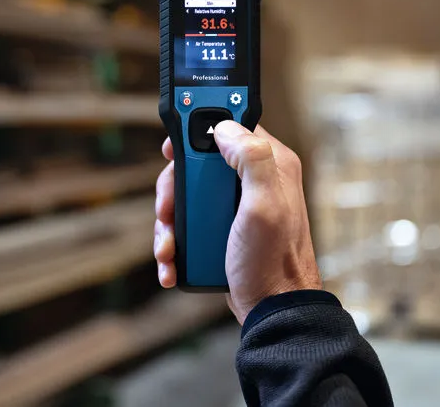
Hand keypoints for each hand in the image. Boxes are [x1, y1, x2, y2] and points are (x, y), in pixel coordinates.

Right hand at [154, 121, 320, 323]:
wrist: (273, 311)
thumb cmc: (273, 262)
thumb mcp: (264, 206)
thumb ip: (251, 159)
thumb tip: (224, 127)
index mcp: (269, 164)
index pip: (228, 127)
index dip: (196, 130)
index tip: (172, 148)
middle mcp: (253, 181)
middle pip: (196, 164)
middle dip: (174, 188)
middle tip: (166, 209)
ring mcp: (236, 207)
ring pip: (187, 196)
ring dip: (169, 221)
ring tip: (167, 247)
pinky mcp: (223, 230)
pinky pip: (189, 224)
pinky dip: (175, 241)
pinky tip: (172, 261)